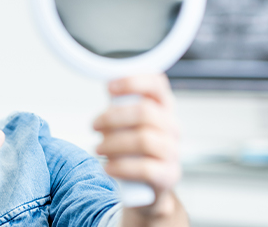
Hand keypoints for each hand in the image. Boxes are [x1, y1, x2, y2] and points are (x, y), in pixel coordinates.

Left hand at [93, 74, 183, 221]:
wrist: (146, 186)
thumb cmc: (133, 148)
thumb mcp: (127, 123)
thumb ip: (120, 106)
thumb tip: (107, 88)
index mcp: (163, 108)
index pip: (157, 84)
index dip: (133, 81)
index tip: (109, 87)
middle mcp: (172, 126)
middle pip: (145, 112)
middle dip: (113, 117)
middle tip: (95, 125)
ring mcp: (172, 151)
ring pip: (144, 139)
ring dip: (114, 143)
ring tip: (99, 148)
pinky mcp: (168, 175)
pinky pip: (145, 168)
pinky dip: (121, 167)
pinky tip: (108, 167)